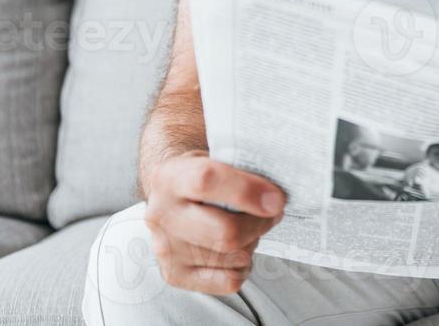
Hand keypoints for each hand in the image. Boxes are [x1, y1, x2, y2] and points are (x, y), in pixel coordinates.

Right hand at [143, 150, 286, 294]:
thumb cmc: (202, 176)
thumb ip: (241, 171)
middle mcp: (162, 215)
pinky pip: (228, 281)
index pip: (208, 181)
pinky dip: (243, 266)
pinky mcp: (174, 275)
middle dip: (260, 224)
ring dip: (252, 242)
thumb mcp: (215, 158)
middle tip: (273, 213)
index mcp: (170, 177)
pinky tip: (238, 250)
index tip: (276, 199)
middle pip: (225, 232)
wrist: (170, 196)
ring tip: (247, 226)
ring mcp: (165, 249)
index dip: (248, 191)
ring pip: (232, 257)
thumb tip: (274, 198)